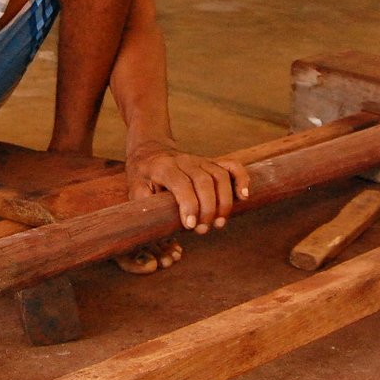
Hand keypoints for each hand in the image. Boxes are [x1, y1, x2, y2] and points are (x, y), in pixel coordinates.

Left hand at [125, 143, 249, 233]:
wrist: (150, 150)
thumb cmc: (143, 176)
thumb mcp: (135, 189)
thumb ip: (145, 205)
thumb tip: (157, 224)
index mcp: (164, 167)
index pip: (181, 183)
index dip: (189, 204)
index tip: (190, 225)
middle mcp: (185, 161)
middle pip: (204, 181)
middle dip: (208, 209)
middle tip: (203, 229)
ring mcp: (201, 160)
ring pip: (220, 176)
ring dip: (224, 202)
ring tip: (219, 223)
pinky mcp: (212, 163)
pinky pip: (232, 166)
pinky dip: (241, 179)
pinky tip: (244, 196)